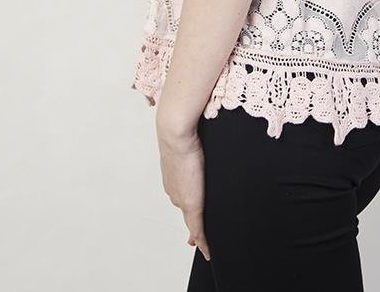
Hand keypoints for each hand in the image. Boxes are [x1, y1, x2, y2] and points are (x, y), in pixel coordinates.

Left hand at [156, 129, 210, 261]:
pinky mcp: (191, 204)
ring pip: (191, 221)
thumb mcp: (190, 140)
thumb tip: (199, 134)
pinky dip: (203, 242)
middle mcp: (174, 190)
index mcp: (172, 177)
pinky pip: (198, 229)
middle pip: (185, 212)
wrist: (175, 133)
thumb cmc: (183, 129)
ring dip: (198, 231)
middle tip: (196, 239)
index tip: (188, 217)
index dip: (186, 209)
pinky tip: (207, 251)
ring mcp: (181, 199)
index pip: (181, 197)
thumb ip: (194, 145)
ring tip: (203, 244)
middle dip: (191, 224)